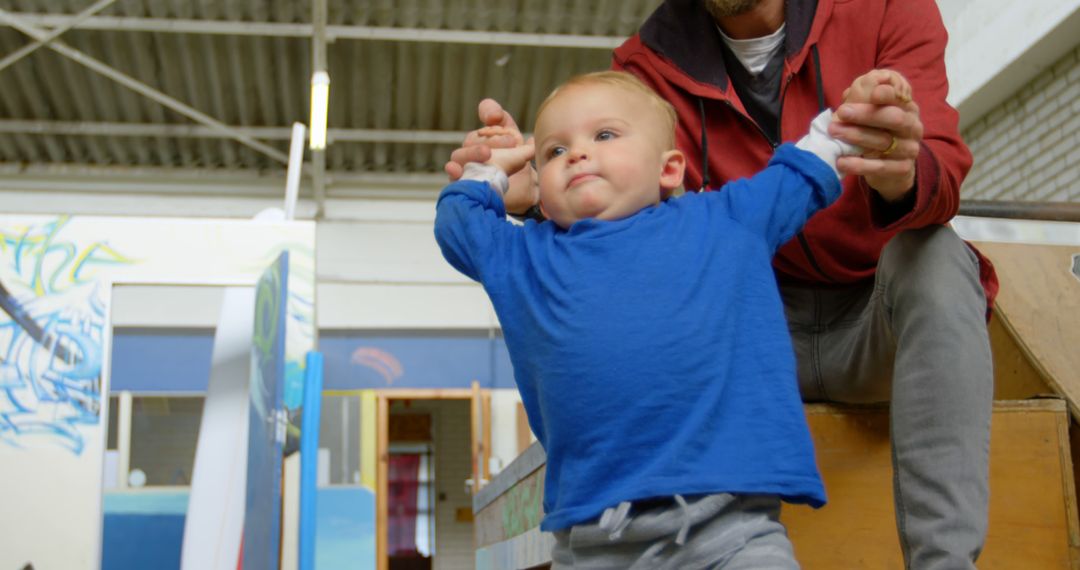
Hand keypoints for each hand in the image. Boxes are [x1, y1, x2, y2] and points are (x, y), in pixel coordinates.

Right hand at [445, 99, 537, 212]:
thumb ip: (528, 149)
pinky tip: (454, 169)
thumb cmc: (518, 175)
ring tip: (487, 154)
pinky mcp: (461, 181)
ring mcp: (466, 164)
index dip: (489, 110)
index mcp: (493, 134)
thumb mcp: (525, 159)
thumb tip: (531, 141)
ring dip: (473, 152)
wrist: (517, 198)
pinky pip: (452, 174)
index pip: (487, 113)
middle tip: (511, 143)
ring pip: (460, 154)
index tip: (494, 116)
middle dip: (491, 139)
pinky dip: (453, 170)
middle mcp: (475, 146)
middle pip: (472, 137)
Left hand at [830, 70, 922, 200]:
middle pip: (894, 118)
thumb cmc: (878, 134)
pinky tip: (841, 161)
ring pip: (884, 142)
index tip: (873, 92)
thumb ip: (864, 103)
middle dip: (866, 114)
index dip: (889, 94)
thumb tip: (848, 93)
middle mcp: (913, 127)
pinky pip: (880, 167)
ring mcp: (910, 149)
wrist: (892, 170)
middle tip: (842, 112)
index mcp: (907, 108)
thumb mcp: (874, 117)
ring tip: (834, 132)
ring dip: (857, 136)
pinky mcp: (902, 168)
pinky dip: (859, 164)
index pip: (900, 98)